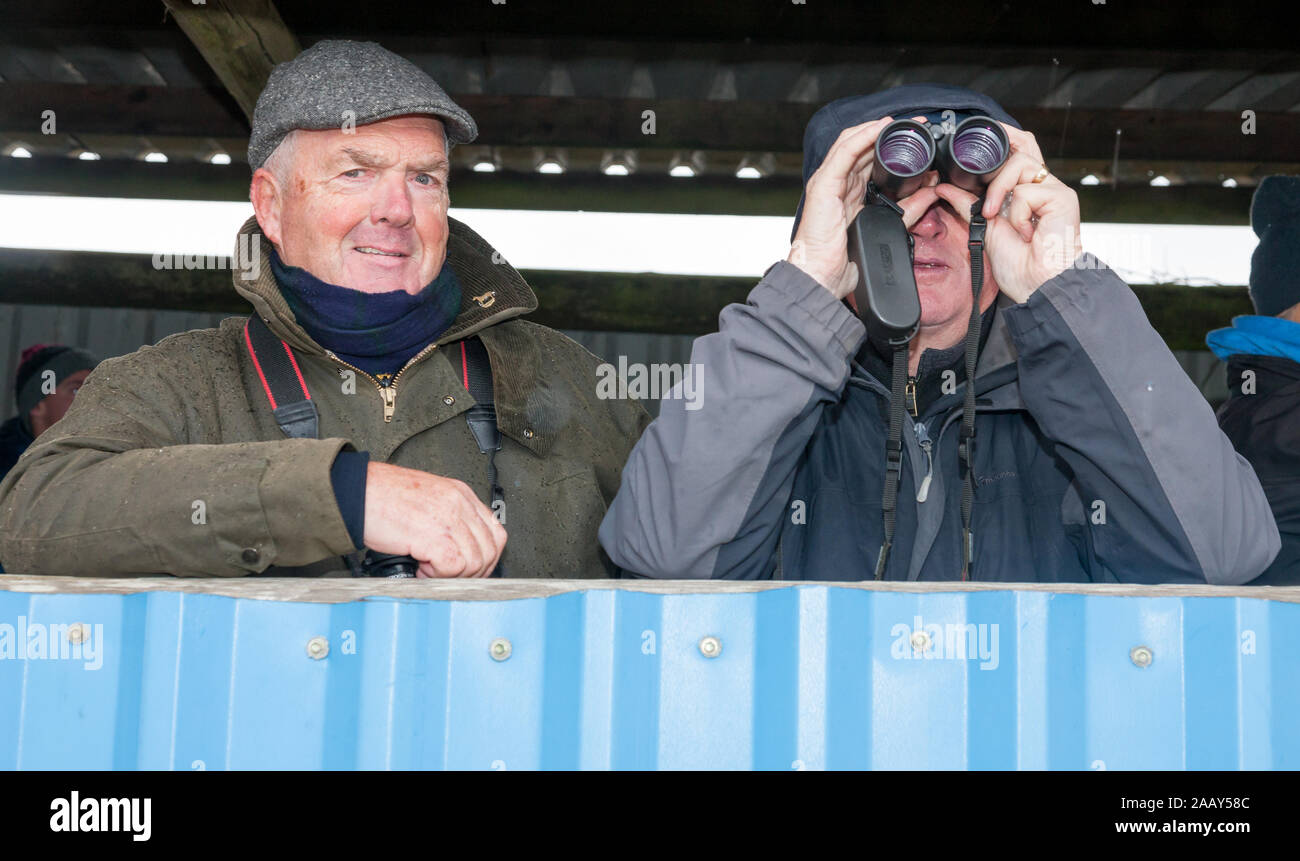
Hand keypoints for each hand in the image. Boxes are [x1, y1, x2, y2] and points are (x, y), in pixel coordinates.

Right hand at [362, 462, 506, 577]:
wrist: (355, 492)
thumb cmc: (381, 497)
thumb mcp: (427, 499)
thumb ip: (449, 518)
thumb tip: (461, 548)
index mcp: (460, 494)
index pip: (495, 532)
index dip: (486, 557)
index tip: (470, 568)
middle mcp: (459, 504)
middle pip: (490, 549)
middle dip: (473, 571)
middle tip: (448, 575)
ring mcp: (450, 519)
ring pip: (475, 562)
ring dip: (452, 575)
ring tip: (428, 569)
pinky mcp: (435, 536)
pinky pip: (453, 567)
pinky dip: (437, 576)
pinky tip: (420, 569)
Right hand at [788, 115, 926, 298]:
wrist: (821, 277)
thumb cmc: (842, 260)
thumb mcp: (887, 228)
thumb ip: (909, 209)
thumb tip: (930, 191)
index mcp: (849, 192)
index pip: (869, 157)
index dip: (890, 144)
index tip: (917, 139)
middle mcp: (837, 183)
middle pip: (861, 145)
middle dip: (888, 132)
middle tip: (916, 125)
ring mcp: (828, 182)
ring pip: (851, 142)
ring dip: (878, 128)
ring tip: (902, 122)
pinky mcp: (824, 185)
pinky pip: (845, 153)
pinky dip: (863, 136)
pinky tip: (880, 128)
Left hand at [922, 126, 1082, 303]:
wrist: (1037, 285)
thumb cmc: (1019, 264)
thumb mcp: (984, 228)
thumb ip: (967, 205)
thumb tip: (944, 187)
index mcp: (1025, 191)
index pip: (1018, 150)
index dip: (1004, 138)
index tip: (979, 138)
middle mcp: (1041, 185)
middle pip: (1024, 144)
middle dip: (1003, 146)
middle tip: (981, 163)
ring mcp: (1054, 189)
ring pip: (1020, 162)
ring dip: (998, 190)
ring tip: (995, 216)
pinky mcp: (1062, 197)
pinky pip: (1027, 190)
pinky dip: (1017, 213)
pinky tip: (1024, 232)